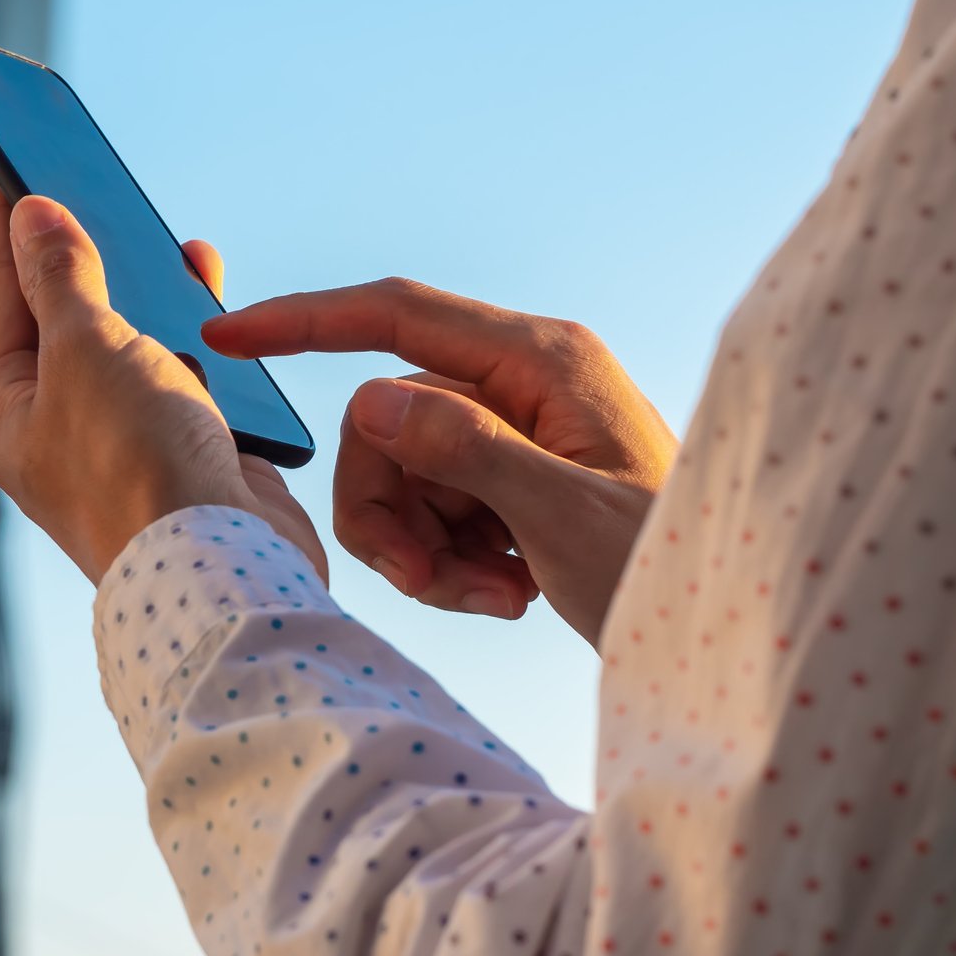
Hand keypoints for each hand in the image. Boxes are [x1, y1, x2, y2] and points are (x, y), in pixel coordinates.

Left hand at [0, 178, 324, 582]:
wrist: (224, 566)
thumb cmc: (136, 463)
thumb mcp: (85, 349)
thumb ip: (60, 277)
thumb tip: (29, 215)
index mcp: (5, 408)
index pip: (0, 295)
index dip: (7, 225)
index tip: (6, 161)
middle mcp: (55, 426)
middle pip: (63, 316)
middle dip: (82, 250)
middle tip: (85, 180)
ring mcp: (120, 441)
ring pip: (130, 342)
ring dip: (148, 289)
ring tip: (162, 238)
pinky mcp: (182, 451)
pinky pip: (183, 371)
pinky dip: (196, 331)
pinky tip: (208, 295)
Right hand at [202, 278, 673, 647]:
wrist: (728, 640)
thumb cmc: (672, 572)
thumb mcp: (568, 520)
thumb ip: (468, 452)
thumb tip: (372, 401)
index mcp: (543, 361)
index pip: (398, 315)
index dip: (305, 321)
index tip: (228, 336)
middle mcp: (525, 381)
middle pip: (385, 420)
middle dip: (388, 507)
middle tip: (429, 582)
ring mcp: (516, 432)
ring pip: (400, 472)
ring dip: (422, 547)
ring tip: (487, 597)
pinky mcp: (512, 479)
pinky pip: (431, 507)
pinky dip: (449, 560)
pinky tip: (507, 593)